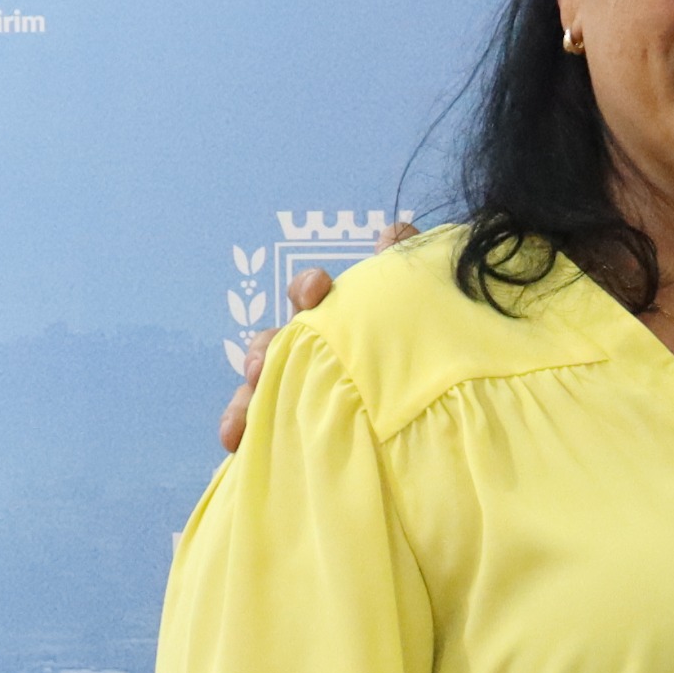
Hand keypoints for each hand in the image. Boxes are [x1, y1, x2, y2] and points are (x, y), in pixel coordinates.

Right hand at [221, 226, 412, 452]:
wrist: (439, 410)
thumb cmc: (421, 347)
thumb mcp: (420, 304)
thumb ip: (405, 265)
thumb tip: (393, 232)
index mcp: (332, 319)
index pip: (309, 294)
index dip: (307, 288)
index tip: (319, 289)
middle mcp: (308, 351)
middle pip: (272, 343)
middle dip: (263, 350)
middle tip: (263, 366)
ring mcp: (297, 387)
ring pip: (259, 387)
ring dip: (245, 396)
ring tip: (240, 417)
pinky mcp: (292, 424)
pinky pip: (259, 424)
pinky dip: (240, 428)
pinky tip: (235, 440)